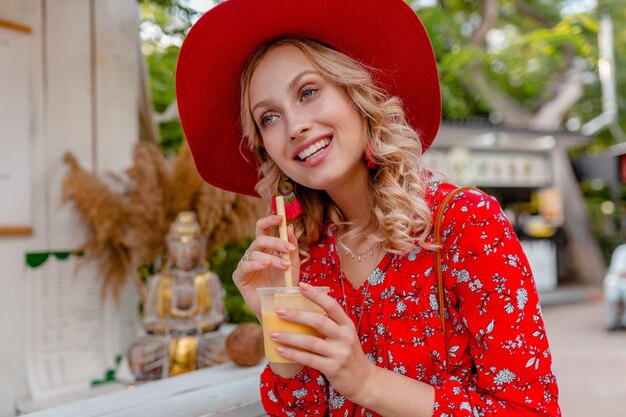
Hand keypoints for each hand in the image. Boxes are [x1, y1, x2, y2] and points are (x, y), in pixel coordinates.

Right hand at [233, 215, 299, 318]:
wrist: (278, 308)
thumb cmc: (286, 286)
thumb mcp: (294, 266)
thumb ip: (292, 247)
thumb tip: (290, 227)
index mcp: (267, 248)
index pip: (264, 228)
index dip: (270, 220)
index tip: (281, 217)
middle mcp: (255, 253)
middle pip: (260, 238)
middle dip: (276, 241)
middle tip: (289, 249)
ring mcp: (246, 264)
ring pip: (256, 252)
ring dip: (272, 257)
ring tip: (285, 265)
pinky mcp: (239, 276)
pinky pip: (245, 265)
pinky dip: (256, 263)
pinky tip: (266, 265)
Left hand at [269, 282, 375, 402]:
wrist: (364, 380)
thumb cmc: (348, 354)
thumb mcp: (344, 336)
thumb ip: (328, 325)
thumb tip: (301, 313)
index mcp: (346, 325)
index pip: (331, 305)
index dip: (316, 295)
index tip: (301, 285)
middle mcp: (345, 337)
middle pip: (318, 321)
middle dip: (296, 315)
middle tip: (278, 311)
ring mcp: (339, 353)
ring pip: (310, 341)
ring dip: (289, 336)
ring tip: (273, 333)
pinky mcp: (333, 368)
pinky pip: (308, 359)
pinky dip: (292, 354)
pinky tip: (280, 350)